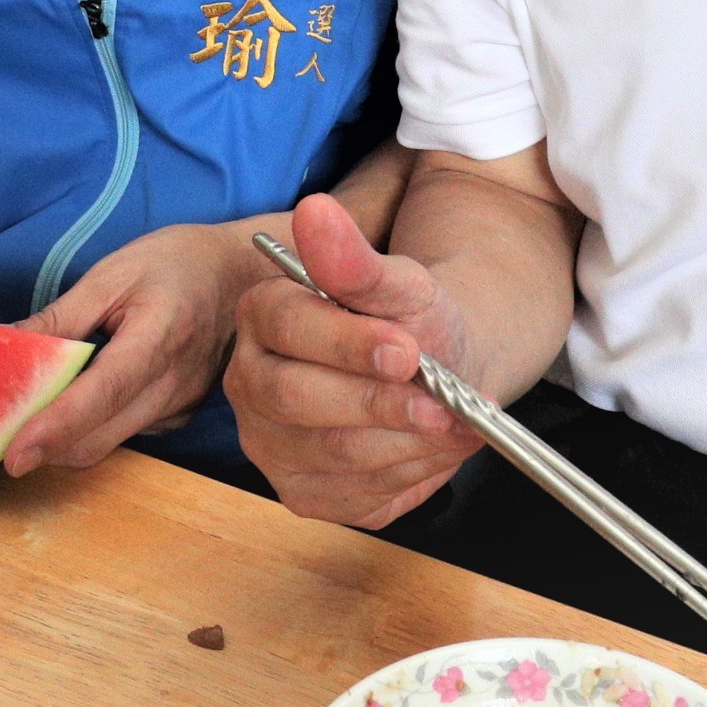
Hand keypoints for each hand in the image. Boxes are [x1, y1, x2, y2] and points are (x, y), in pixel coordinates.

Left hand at [5, 223, 258, 474]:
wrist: (245, 274)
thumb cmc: (177, 263)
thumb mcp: (112, 275)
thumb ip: (59, 318)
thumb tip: (3, 346)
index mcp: (158, 336)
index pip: (102, 391)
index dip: (56, 425)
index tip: (14, 454)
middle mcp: (174, 383)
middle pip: (100, 437)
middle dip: (45, 446)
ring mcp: (181, 405)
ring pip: (110, 442)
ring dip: (65, 439)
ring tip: (29, 415)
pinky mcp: (180, 415)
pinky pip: (126, 433)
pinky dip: (93, 427)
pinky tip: (78, 400)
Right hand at [224, 191, 485, 527]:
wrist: (436, 369)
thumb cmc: (408, 321)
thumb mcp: (397, 283)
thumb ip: (355, 259)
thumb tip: (315, 211)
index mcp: (262, 316)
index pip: (287, 328)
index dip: (349, 344)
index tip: (408, 350)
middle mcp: (250, 384)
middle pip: (298, 400)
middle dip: (380, 403)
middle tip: (444, 402)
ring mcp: (271, 445)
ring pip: (334, 454)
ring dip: (408, 441)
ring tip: (457, 420)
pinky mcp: (303, 493)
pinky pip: (356, 496)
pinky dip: (411, 473)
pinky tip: (436, 446)